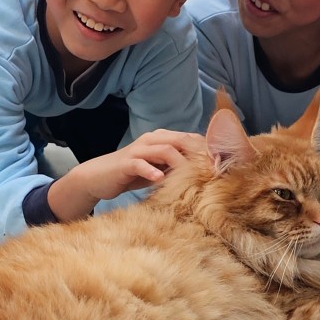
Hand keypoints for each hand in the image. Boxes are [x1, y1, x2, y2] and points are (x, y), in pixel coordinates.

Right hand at [48, 129, 206, 220]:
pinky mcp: (126, 163)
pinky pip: (141, 164)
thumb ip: (176, 167)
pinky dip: (152, 171)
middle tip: (214, 169)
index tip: (221, 164)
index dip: (206, 150)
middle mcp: (151, 140)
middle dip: (199, 154)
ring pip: (164, 150)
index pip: (189, 139)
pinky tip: (161, 180)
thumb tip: (203, 174)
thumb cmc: (131, 174)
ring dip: (180, 162)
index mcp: (161, 139)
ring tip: (194, 175)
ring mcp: (138, 150)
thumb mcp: (158, 169)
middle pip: (180, 140)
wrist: (98, 177)